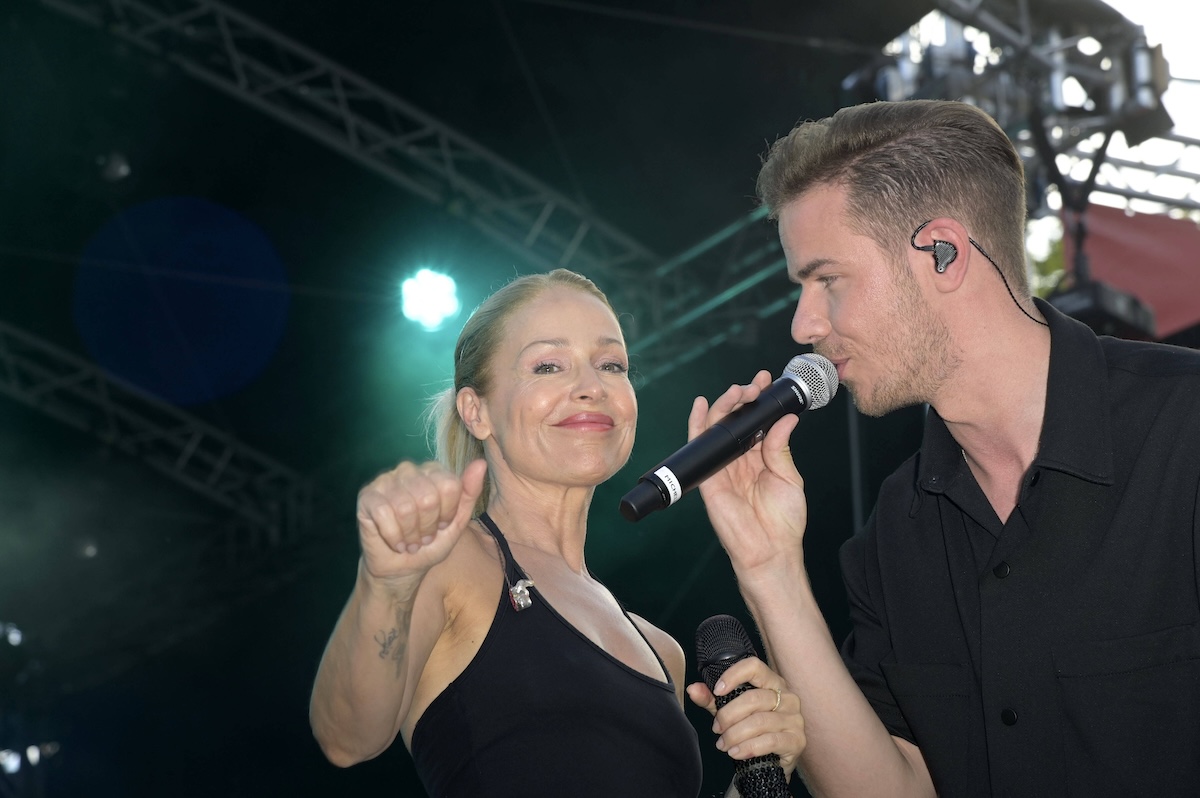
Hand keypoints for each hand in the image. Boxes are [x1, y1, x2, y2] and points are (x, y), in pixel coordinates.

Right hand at [355, 459, 485, 581]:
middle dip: (428, 527)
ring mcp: (385, 480)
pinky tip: (395, 543)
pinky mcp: (366, 496)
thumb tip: (480, 464)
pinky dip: (393, 536)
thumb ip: (469, 493)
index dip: (448, 514)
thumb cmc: (430, 544)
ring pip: (405, 507)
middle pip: (428, 497)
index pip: (450, 486)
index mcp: (433, 471)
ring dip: (410, 535)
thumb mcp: (457, 522)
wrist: (401, 569)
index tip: (441, 526)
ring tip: (410, 542)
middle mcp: (409, 469)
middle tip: (423, 537)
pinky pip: (384, 514)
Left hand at [686, 657, 805, 778]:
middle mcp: (787, 697)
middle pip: (753, 698)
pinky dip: (748, 747)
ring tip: (723, 744)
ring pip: (759, 721)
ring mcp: (795, 719)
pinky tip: (736, 752)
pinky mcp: (797, 740)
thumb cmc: (751, 731)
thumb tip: (692, 689)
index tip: (717, 690)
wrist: (770, 764)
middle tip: (716, 728)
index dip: (734, 675)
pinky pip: (769, 741)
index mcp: (772, 682)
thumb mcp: (729, 712)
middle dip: (728, 715)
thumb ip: (711, 700)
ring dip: (735, 735)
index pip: (754, 666)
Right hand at [688, 371, 809, 572]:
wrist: (770, 551)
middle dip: (743, 398)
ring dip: (725, 405)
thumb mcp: (788, 477)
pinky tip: (701, 406)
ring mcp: (722, 467)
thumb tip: (786, 418)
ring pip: (717, 428)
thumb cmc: (783, 522)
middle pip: (735, 420)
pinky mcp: (708, 477)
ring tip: (739, 391)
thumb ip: (780, 447)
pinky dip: (697, 425)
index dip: (760, 401)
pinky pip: (699, 447)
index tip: (768, 382)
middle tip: (756, 385)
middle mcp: (739, 459)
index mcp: (759, 458)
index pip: (756, 422)